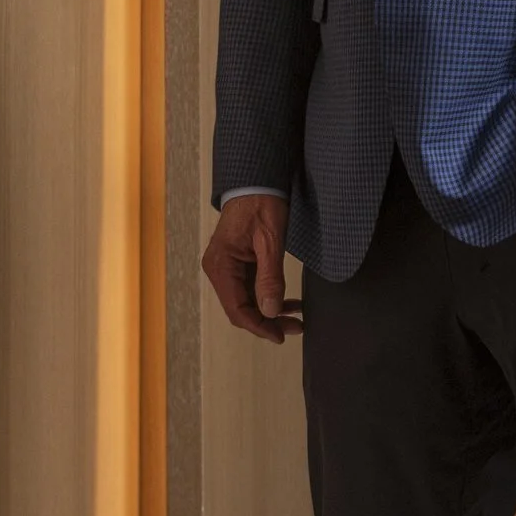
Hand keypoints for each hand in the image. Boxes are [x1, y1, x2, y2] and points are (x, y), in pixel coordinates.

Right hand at [202, 192, 302, 342]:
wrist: (257, 180)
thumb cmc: (261, 203)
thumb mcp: (270, 241)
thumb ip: (269, 277)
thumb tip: (269, 312)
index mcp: (221, 265)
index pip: (237, 309)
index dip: (259, 327)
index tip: (280, 336)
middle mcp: (218, 269)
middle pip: (241, 309)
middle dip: (267, 322)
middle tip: (295, 328)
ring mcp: (226, 267)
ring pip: (247, 301)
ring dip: (270, 312)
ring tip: (297, 318)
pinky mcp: (236, 263)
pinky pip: (250, 288)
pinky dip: (268, 297)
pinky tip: (289, 302)